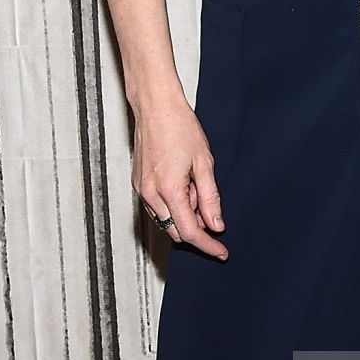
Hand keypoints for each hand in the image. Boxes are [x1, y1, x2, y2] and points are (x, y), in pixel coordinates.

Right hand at [131, 97, 228, 258]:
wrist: (156, 107)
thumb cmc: (180, 128)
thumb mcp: (205, 163)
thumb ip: (210, 199)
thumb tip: (216, 225)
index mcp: (169, 190)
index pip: (190, 232)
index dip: (208, 246)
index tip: (221, 252)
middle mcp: (150, 194)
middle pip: (175, 231)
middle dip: (196, 227)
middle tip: (208, 203)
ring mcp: (141, 190)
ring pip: (165, 221)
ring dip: (184, 214)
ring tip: (194, 184)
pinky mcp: (138, 184)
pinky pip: (157, 208)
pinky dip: (173, 205)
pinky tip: (182, 183)